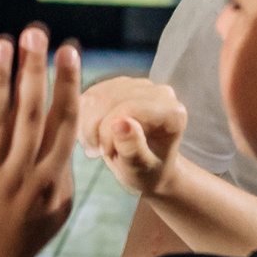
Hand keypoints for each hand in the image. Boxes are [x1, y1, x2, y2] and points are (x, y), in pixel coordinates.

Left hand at [0, 29, 80, 256]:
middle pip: (31, 113)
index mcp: (50, 178)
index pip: (62, 121)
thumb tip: (70, 126)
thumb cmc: (16, 240)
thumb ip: (62, 168)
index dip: (66, 82)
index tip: (67, 48)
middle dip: (34, 69)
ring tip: (2, 42)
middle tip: (34, 32)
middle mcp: (20, 175)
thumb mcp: (54, 209)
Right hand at [75, 76, 187, 198]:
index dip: (108, 131)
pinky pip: (91, 94)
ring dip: (88, 124)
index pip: (127, 108)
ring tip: (97, 144)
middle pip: (110, 99)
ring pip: (96, 95)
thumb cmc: (147, 173)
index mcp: (172, 113)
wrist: (146, 168)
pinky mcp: (122, 84)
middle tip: (99, 151)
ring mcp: (140, 85)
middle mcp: (160, 92)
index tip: (106, 153)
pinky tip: (95, 134)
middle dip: (96, 128)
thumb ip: (132, 148)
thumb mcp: (139, 170)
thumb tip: (119, 122)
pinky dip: (85, 117)